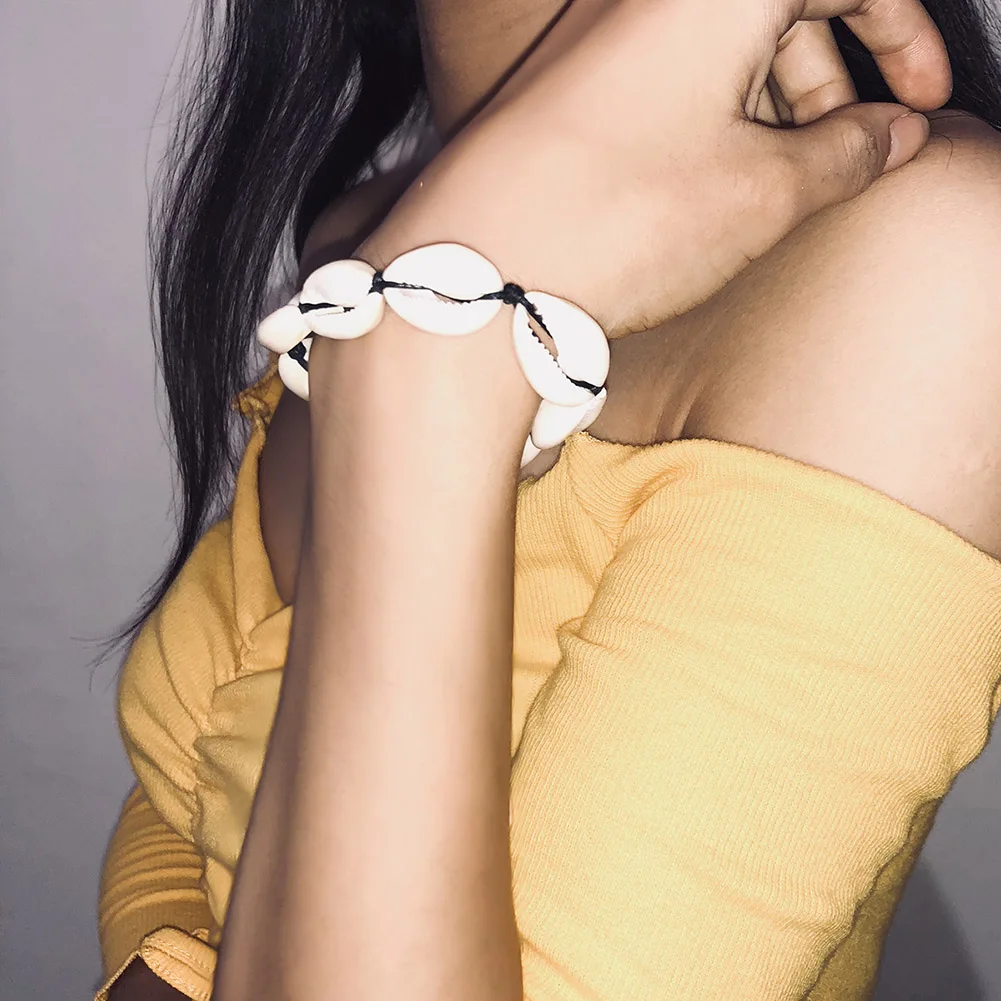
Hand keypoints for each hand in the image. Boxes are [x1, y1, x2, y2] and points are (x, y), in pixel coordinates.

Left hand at [371, 0, 952, 338]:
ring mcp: (596, 33)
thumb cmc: (620, 220)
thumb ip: (846, 153)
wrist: (481, 269)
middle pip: (776, 5)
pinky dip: (704, 115)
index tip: (920, 102)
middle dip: (829, 75)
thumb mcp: (764, 194)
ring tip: (780, 177)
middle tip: (849, 150)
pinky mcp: (560, 85)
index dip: (901, 36)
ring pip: (714, 45)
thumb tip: (891, 135)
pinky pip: (658, 78)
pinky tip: (710, 178)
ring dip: (767, 101)